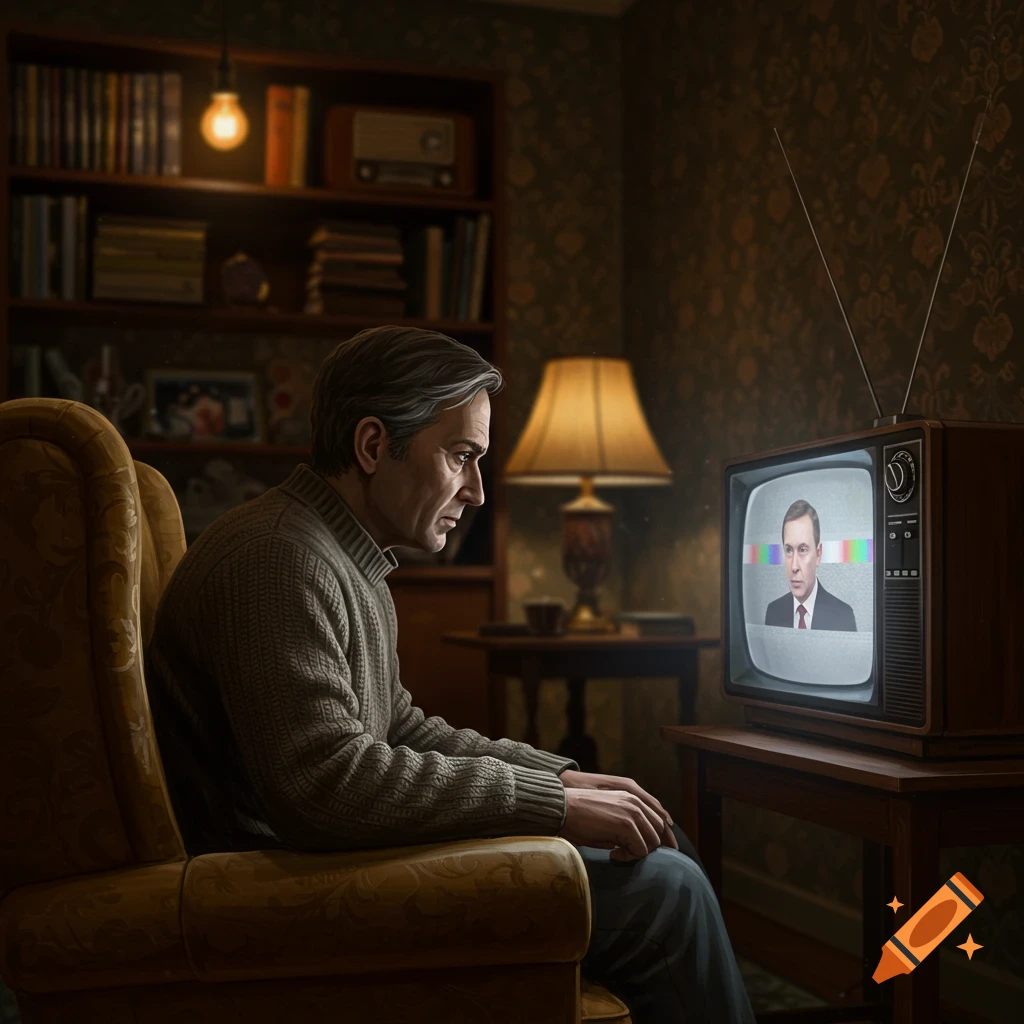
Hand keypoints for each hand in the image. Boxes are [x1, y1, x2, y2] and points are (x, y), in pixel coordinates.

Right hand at [559, 770, 677, 859]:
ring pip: (652, 842)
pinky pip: (641, 849)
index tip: (663, 851)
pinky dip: (630, 857)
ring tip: (618, 853)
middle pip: (659, 831)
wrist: (563, 808)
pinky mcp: (627, 824)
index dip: (664, 837)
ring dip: (638, 852)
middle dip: (650, 847)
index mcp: (631, 797)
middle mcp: (636, 802)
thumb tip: (638, 845)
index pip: (659, 818)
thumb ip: (626, 826)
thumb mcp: (607, 817)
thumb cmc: (579, 815)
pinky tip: (613, 854)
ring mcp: (633, 812)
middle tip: (628, 853)